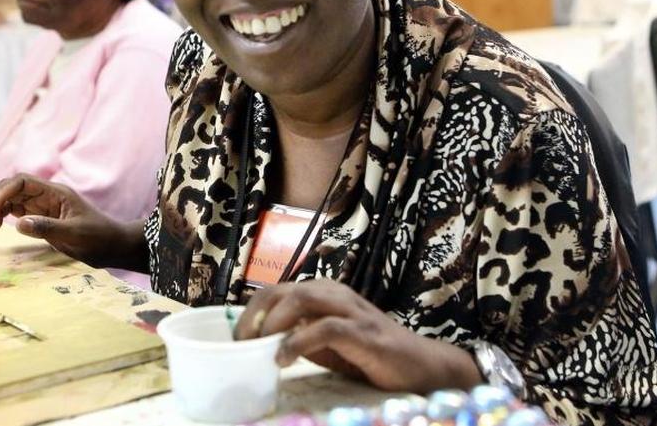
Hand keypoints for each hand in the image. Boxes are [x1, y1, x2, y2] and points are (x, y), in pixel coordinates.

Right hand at [0, 174, 143, 269]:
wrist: (112, 247)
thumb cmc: (99, 238)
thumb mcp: (75, 234)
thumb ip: (47, 228)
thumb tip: (18, 223)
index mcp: (56, 192)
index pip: (22, 182)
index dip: (3, 193)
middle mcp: (47, 196)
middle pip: (12, 188)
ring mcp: (43, 206)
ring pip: (11, 199)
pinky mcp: (42, 218)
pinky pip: (16, 211)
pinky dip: (3, 216)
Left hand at [235, 279, 481, 393]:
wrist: (421, 365)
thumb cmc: (369, 355)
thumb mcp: (326, 345)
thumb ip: (299, 336)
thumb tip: (260, 343)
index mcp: (323, 293)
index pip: (274, 291)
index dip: (249, 312)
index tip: (235, 338)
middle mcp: (334, 294)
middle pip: (281, 290)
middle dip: (254, 315)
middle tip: (241, 343)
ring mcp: (351, 311)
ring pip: (301, 299)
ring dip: (273, 323)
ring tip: (259, 347)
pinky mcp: (365, 333)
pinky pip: (326, 328)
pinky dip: (299, 341)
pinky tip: (285, 359)